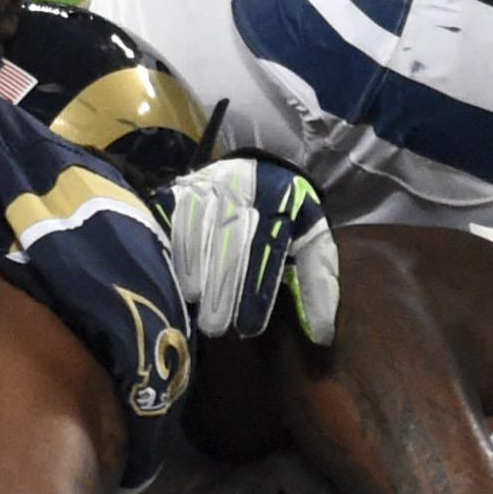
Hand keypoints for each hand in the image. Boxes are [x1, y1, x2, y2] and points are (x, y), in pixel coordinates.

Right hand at [152, 155, 339, 343]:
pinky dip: (173, 245)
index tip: (248, 328)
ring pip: (198, 229)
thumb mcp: (313, 238)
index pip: (268, 251)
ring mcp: (212, 186)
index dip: (257, 291)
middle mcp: (246, 193)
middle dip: (222, 287)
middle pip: (231, 243)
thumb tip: (322, 334)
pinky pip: (173, 216)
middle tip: (215, 326)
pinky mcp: (186, 187)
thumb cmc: (288, 213)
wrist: (265, 159)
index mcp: (281, 206)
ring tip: (192, 300)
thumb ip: (319, 283)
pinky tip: (170, 272)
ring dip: (193, 267)